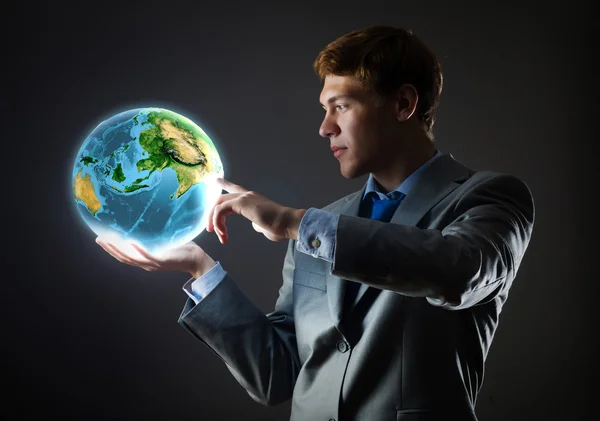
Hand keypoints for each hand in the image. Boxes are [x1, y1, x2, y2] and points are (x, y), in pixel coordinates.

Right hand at [95, 237, 215, 278]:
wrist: (196, 258)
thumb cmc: (182, 247)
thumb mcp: (165, 240)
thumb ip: (155, 234)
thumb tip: (149, 217)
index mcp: (146, 259)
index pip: (125, 255)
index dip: (112, 248)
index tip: (101, 238)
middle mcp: (147, 263)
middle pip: (123, 257)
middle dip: (110, 249)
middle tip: (98, 239)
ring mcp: (154, 263)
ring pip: (131, 258)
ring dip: (118, 250)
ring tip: (107, 241)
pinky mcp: (162, 261)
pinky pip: (148, 256)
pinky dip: (139, 250)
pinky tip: (131, 242)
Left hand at [208, 178, 306, 243]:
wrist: (288, 223)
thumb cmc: (280, 226)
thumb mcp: (265, 225)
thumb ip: (257, 223)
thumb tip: (255, 225)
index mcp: (253, 199)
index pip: (236, 189)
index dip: (225, 184)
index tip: (217, 180)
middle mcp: (247, 195)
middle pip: (221, 197)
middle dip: (211, 214)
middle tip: (210, 229)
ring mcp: (244, 198)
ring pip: (218, 203)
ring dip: (214, 221)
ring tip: (220, 236)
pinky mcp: (241, 203)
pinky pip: (220, 210)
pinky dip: (218, 222)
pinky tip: (223, 233)